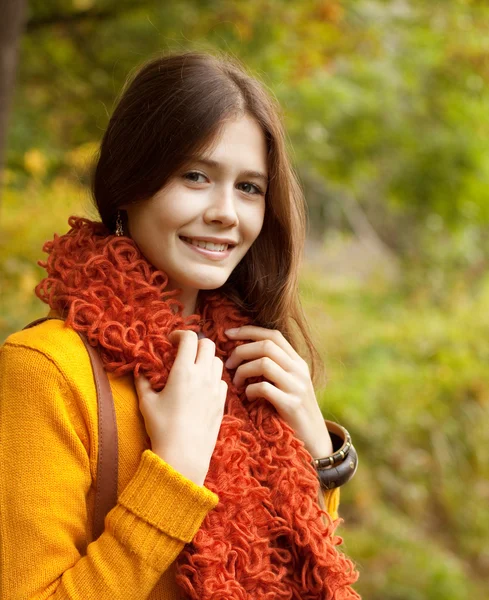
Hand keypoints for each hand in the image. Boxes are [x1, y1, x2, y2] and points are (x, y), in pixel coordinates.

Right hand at [135, 330, 227, 485]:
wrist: (184, 455)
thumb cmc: (162, 428)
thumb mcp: (146, 402)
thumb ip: (143, 381)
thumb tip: (140, 370)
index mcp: (183, 371)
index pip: (189, 338)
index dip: (180, 334)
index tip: (171, 341)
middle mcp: (203, 375)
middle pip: (207, 344)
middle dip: (195, 342)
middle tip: (183, 351)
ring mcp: (215, 388)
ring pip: (217, 360)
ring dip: (206, 358)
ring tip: (193, 368)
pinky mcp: (222, 402)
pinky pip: (222, 380)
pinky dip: (213, 377)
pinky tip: (202, 387)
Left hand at [224, 326, 332, 458]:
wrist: (314, 440)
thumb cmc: (292, 411)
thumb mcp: (288, 384)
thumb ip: (273, 368)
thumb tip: (241, 352)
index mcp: (297, 362)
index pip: (273, 334)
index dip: (248, 331)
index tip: (227, 333)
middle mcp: (299, 370)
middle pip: (266, 345)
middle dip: (241, 350)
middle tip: (228, 363)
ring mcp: (297, 387)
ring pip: (264, 363)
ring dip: (243, 370)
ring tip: (236, 382)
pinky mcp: (291, 405)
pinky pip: (264, 388)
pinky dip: (249, 390)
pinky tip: (247, 397)